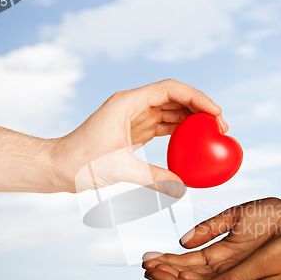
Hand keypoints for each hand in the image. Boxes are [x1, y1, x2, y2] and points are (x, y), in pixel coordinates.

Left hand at [52, 79, 227, 196]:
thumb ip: (153, 178)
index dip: (197, 97)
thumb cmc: (81, 163)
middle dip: (200, 108)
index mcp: (128, 103)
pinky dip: (180, 132)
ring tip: (213, 134)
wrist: (59, 168)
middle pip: (174, 98)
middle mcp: (132, 105)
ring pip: (170, 111)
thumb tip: (182, 189)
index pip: (170, 90)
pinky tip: (193, 142)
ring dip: (192, 120)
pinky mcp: (134, 131)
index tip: (216, 112)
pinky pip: (163, 126)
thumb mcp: (119, 169)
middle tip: (221, 127)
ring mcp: (134, 118)